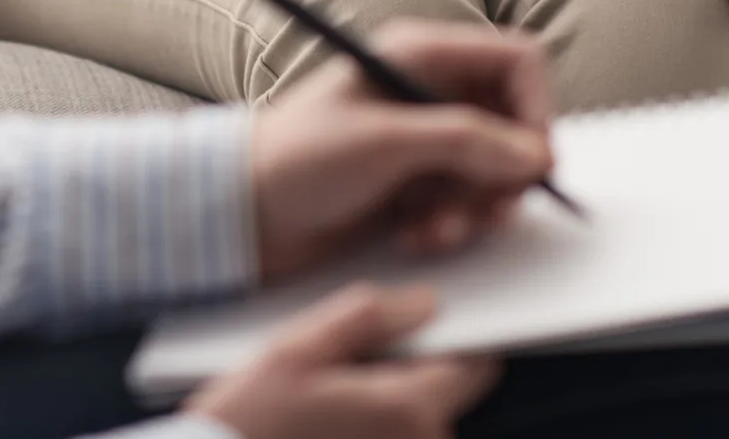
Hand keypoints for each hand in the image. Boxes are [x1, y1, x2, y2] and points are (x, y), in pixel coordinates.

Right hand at [186, 284, 498, 438]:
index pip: (476, 363)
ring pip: (420, 415)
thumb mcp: (298, 349)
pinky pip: (398, 435)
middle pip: (447, 391)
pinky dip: (374, 422)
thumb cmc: (252, 420)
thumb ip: (368, 317)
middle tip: (346, 362)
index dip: (451, 336)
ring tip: (328, 394)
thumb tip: (427, 302)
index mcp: (406, 409)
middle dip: (411, 368)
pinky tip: (327, 416)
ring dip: (388, 397)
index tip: (419, 325)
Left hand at [249, 21, 554, 284]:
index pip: (517, 60)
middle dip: (506, 173)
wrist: (244, 213)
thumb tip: (536, 155)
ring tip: (434, 227)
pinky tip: (414, 235)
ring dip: (476, 208)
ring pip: (496, 171)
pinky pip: (468, 203)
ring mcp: (426, 140)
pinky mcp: (418, 184)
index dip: (537, 109)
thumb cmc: (296, 158)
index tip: (535, 163)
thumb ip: (465, 142)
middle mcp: (430, 91)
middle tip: (488, 208)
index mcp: (420, 54)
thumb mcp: (385, 143)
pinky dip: (452, 224)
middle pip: (516, 123)